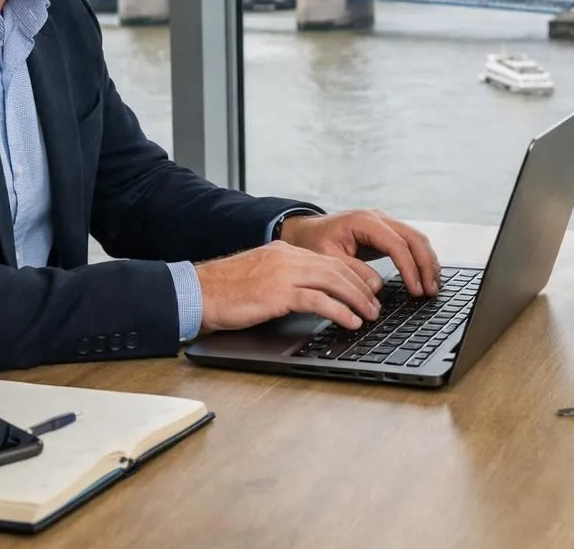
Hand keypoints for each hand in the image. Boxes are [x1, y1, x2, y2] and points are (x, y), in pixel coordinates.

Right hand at [195, 241, 381, 333]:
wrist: (197, 292)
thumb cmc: (224, 291)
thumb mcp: (259, 278)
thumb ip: (283, 281)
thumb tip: (308, 297)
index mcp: (283, 252)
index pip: (327, 260)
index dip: (351, 275)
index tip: (366, 290)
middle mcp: (287, 258)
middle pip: (336, 268)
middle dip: (361, 287)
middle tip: (376, 305)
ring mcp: (283, 273)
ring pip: (333, 281)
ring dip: (357, 300)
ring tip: (370, 315)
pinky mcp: (278, 293)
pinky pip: (319, 301)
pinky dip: (340, 311)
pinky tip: (350, 322)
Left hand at [279, 210, 440, 297]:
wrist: (306, 231)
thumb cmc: (314, 243)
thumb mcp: (327, 259)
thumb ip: (352, 271)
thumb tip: (376, 287)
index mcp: (364, 222)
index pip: (397, 244)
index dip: (409, 268)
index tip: (415, 289)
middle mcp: (378, 218)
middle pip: (414, 238)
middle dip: (426, 265)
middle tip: (431, 291)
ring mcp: (384, 222)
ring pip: (417, 238)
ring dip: (428, 262)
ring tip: (433, 286)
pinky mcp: (386, 231)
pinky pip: (411, 242)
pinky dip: (421, 258)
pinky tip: (425, 275)